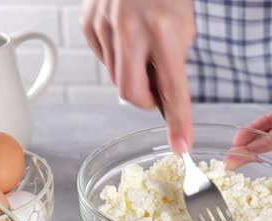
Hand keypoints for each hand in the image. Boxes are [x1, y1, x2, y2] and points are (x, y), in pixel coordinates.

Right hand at [80, 0, 195, 152]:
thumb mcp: (183, 27)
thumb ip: (172, 65)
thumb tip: (162, 99)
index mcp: (164, 31)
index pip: (173, 90)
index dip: (178, 123)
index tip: (181, 147)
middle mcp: (131, 29)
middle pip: (131, 95)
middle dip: (145, 100)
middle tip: (155, 88)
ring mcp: (104, 26)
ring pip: (116, 78)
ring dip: (132, 74)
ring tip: (142, 48)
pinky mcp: (88, 23)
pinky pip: (102, 59)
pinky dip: (116, 58)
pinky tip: (125, 38)